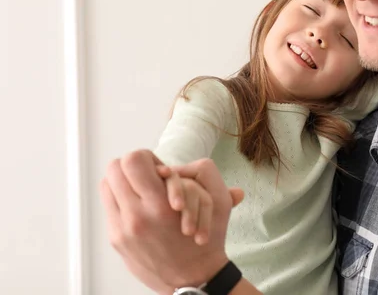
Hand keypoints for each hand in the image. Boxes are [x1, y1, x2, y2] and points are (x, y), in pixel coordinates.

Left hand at [100, 150, 241, 292]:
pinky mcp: (116, 240)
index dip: (144, 156)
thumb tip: (163, 168)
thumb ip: (190, 179)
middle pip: (114, 169)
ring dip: (122, 182)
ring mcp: (122, 230)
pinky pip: (109, 206)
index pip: (132, 161)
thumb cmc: (205, 240)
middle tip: (146, 174)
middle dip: (130, 167)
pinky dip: (120, 200)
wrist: (193, 280)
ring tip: (140, 188)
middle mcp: (137, 217)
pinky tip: (137, 205)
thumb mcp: (212, 203)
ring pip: (107, 186)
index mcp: (160, 205)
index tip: (155, 166)